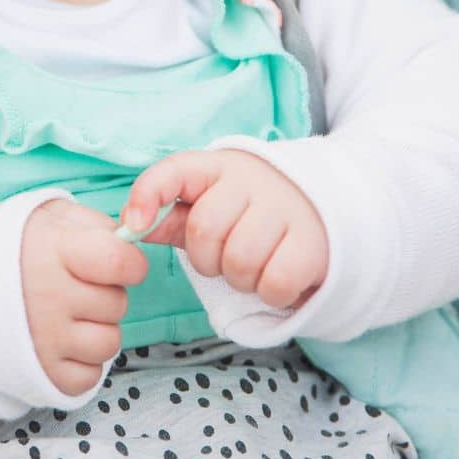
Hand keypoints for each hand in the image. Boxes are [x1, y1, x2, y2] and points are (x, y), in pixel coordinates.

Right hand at [21, 197, 147, 395]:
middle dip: (106, 294)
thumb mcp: (55, 218)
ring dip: (98, 329)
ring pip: (109, 343)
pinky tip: (65, 340)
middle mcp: (49, 297)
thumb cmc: (20, 247)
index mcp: (54, 252)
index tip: (119, 263)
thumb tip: (133, 241)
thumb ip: (98, 225)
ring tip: (72, 315)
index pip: (120, 262)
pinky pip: (91, 375)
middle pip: (117, 304)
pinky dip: (83, 361)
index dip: (130, 263)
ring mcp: (45, 339)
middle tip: (78, 286)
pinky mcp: (43, 372)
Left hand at [121, 149, 328, 311]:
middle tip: (226, 256)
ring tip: (255, 265)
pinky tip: (278, 275)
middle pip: (205, 231)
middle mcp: (252, 180)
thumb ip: (170, 215)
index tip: (135, 226)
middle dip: (207, 258)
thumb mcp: (211, 205)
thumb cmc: (254, 212)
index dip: (148, 196)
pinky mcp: (314, 243)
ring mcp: (286, 209)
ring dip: (240, 278)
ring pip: (239, 261)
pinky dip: (271, 291)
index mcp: (217, 167)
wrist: (331, 208)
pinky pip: (274, 282)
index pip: (174, 170)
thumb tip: (127, 227)